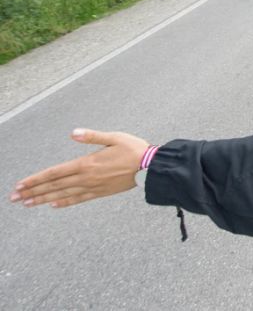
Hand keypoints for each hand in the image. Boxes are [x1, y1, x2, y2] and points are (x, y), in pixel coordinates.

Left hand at [9, 129, 149, 208]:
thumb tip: (73, 133)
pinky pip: (79, 199)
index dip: (36, 179)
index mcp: (87, 163)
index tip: (20, 185)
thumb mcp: (113, 137)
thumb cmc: (134, 149)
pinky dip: (64, 202)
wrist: (150, 167)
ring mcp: (93, 187)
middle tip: (15, 198)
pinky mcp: (101, 192)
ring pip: (63, 194)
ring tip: (28, 204)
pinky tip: (54, 204)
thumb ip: (92, 136)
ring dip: (43, 199)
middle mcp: (86, 177)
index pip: (54, 172)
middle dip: (33, 192)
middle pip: (54, 185)